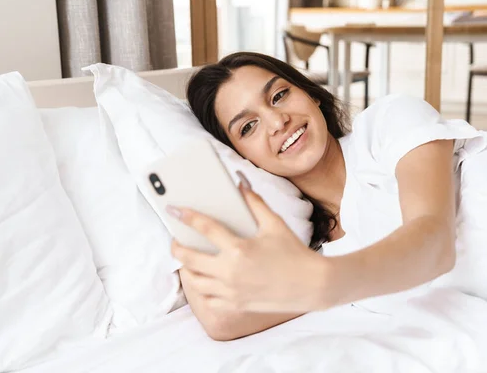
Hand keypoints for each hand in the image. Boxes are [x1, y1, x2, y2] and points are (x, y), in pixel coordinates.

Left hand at [168, 172, 331, 312]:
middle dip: (176, 246)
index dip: (187, 216)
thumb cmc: (294, 253)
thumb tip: (240, 182)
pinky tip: (203, 279)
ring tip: (187, 257)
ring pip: (195, 281)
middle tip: (175, 239)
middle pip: (189, 257)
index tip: (174, 210)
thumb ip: (254, 202)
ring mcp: (231, 291)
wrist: (312, 285)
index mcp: (239, 248)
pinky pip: (208, 299)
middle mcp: (231, 271)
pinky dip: (201, 288)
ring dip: (187, 268)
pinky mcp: (236, 305)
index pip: (205, 228)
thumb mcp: (274, 224)